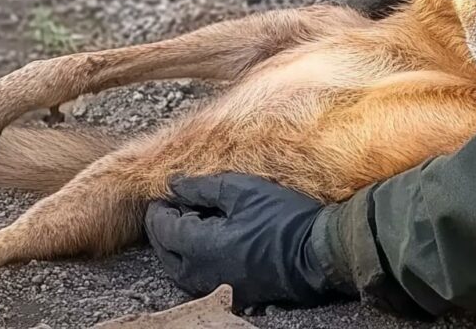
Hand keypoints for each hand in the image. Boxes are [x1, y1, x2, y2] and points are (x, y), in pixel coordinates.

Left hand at [145, 173, 354, 309]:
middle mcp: (200, 272)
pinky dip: (192, 258)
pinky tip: (207, 242)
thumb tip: (174, 184)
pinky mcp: (230, 291)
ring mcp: (214, 285)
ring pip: (177, 267)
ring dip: (176, 245)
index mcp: (200, 246)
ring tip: (190, 221)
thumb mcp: (243, 191)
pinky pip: (197, 276)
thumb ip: (203, 188)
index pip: (161, 227)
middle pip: (164, 251)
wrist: (317, 255)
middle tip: (174, 204)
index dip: (159, 207)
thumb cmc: (283, 220)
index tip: (164, 192)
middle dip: (162, 227)